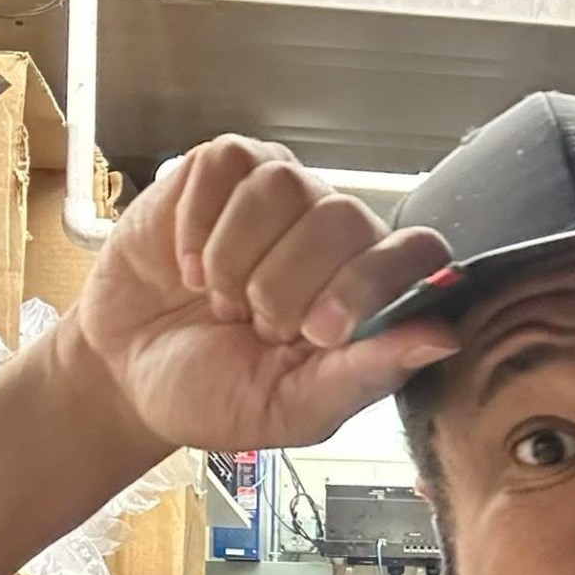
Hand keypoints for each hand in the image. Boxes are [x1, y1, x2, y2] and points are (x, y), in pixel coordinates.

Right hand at [67, 137, 456, 451]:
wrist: (128, 372)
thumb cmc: (219, 394)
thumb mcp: (295, 407)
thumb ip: (369, 374)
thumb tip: (446, 337)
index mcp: (372, 295)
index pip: (419, 252)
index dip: (373, 284)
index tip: (320, 334)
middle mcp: (337, 236)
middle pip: (345, 218)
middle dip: (288, 286)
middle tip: (257, 328)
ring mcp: (282, 196)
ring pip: (284, 186)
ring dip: (239, 258)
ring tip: (224, 301)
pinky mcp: (221, 170)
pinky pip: (226, 166)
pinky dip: (197, 226)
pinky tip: (189, 266)